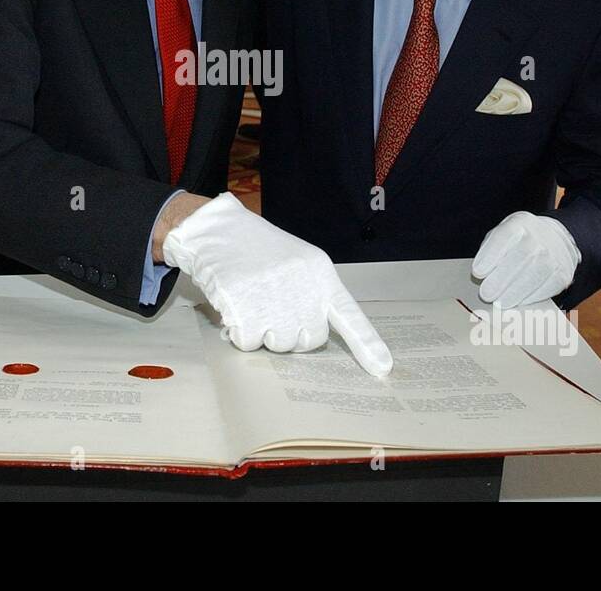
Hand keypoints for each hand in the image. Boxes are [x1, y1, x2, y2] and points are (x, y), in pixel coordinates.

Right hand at [161, 193, 393, 376]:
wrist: (216, 231)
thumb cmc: (256, 250)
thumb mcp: (296, 262)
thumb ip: (310, 294)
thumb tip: (310, 336)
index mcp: (320, 273)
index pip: (349, 314)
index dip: (367, 343)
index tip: (383, 368)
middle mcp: (303, 286)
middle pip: (309, 341)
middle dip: (291, 335)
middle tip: (272, 310)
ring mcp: (274, 297)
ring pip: (279, 345)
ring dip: (264, 334)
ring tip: (253, 303)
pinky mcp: (245, 305)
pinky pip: (249, 343)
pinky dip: (240, 332)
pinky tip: (235, 306)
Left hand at [472, 212, 579, 307]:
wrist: (555, 239)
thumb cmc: (519, 240)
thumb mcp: (502, 235)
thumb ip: (489, 250)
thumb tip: (480, 275)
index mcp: (520, 223)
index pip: (504, 236)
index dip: (490, 255)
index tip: (477, 272)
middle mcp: (540, 235)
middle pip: (523, 256)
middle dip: (502, 278)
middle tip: (486, 294)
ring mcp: (555, 254)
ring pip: (537, 273)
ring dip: (516, 291)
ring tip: (500, 302)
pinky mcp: (563, 273)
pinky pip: (549, 286)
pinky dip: (532, 296)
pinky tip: (519, 301)